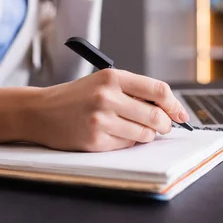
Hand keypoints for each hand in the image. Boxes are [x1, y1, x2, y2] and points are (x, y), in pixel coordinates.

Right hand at [0, 69, 190, 151]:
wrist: (41, 111)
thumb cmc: (77, 96)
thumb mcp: (104, 83)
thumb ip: (134, 92)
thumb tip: (169, 110)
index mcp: (113, 77)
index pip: (158, 90)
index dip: (174, 105)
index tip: (181, 115)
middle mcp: (107, 96)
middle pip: (155, 116)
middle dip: (165, 125)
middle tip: (163, 127)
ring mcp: (100, 119)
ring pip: (143, 134)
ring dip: (145, 135)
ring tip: (131, 128)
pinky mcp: (94, 140)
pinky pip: (126, 146)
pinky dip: (126, 143)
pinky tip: (112, 134)